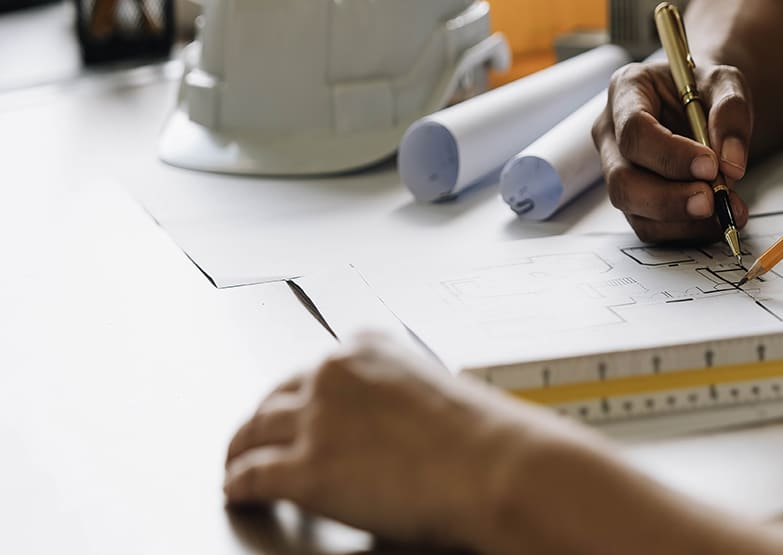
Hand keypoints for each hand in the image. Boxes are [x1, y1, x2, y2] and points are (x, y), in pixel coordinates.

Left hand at [224, 334, 565, 547]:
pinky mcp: (305, 469)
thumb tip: (382, 424)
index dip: (300, 394)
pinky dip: (238, 485)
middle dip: (262, 419)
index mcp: (365, 348)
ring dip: (239, 450)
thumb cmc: (481, 435)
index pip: (315, 367)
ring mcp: (315, 419)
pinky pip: (251, 476)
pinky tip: (236, 491)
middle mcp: (332, 374)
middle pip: (274, 396)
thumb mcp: (432, 389)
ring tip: (234, 464)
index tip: (295, 406)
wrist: (492, 465)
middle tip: (253, 437)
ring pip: (252, 431)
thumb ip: (395, 396)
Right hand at [593, 60, 751, 242]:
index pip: (634, 130)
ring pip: (634, 210)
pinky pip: (651, 226)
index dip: (670, 154)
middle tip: (712, 201)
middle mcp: (612, 133)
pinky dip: (686, 230)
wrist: (703, 103)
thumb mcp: (725, 82)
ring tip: (726, 211)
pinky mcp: (634, 198)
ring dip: (681, 220)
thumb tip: (731, 165)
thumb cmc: (705, 88)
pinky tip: (716, 221)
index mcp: (626, 91)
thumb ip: (730, 113)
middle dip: (668, 198)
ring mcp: (618, 169)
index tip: (710, 165)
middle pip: (622, 179)